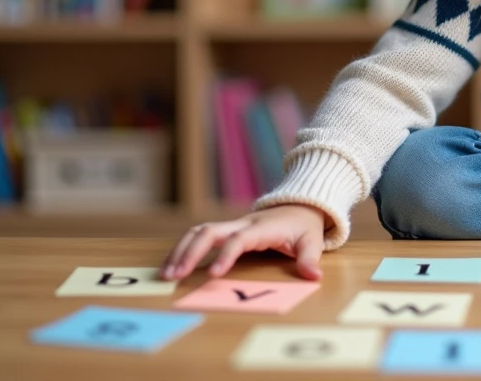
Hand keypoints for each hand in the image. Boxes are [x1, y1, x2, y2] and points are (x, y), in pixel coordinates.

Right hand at [160, 203, 329, 280]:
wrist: (299, 204)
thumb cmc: (303, 226)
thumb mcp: (312, 241)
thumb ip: (310, 259)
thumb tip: (314, 276)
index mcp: (261, 228)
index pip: (238, 239)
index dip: (226, 255)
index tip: (215, 274)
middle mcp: (242, 224)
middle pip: (209, 231)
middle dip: (190, 252)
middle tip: (175, 276)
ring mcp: (231, 225)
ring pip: (199, 231)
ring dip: (181, 250)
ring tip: (167, 274)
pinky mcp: (225, 230)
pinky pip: (199, 235)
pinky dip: (184, 248)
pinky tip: (172, 265)